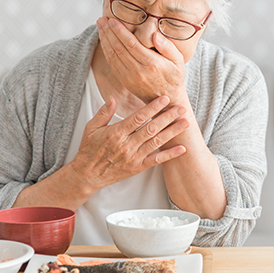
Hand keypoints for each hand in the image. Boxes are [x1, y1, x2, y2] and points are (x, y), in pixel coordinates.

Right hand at [70, 95, 188, 190]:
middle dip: (168, 117)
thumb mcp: (91, 127)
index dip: (153, 108)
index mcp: (116, 133)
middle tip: (181, 108)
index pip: (138, 117)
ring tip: (185, 123)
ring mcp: (134, 157)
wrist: (87, 174)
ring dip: (172, 132)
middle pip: (151, 128)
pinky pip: (156, 160)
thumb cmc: (89, 149)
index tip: (165, 99)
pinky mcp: (138, 167)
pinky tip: (182, 148)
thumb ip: (104, 112)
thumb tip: (113, 97)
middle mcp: (127, 145)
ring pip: (157, 142)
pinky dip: (170, 154)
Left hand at [97, 17, 186, 103]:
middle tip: (101, 19)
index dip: (120, 31)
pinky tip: (104, 40)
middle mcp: (138, 71)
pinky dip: (106, 50)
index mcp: (152, 64)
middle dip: (108, 32)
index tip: (112, 20)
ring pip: (113, 55)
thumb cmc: (174, 76)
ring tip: (100, 26)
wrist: (168, 99)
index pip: (131, 44)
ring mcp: (129, 77)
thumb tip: (154, 35)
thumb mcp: (178, 61)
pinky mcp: (124, 81)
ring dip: (104, 39)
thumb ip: (167, 47)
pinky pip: (112, 63)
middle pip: (119, 48)